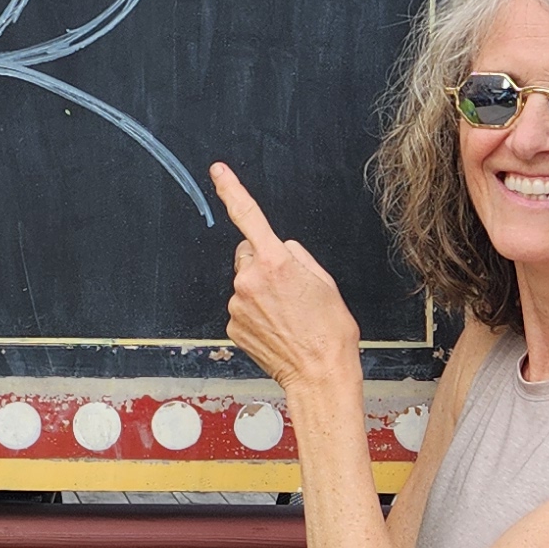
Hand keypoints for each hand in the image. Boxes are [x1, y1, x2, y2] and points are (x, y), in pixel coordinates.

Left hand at [212, 163, 364, 402]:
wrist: (320, 375)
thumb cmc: (330, 332)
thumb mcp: (325, 282)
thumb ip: (297, 256)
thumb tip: (279, 250)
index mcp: (276, 262)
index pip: (248, 216)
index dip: (232, 189)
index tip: (218, 172)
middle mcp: (249, 280)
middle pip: (247, 254)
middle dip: (263, 264)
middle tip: (289, 290)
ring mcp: (237, 304)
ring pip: (244, 283)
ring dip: (260, 292)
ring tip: (287, 315)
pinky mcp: (231, 325)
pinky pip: (241, 307)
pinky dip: (255, 313)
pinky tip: (276, 328)